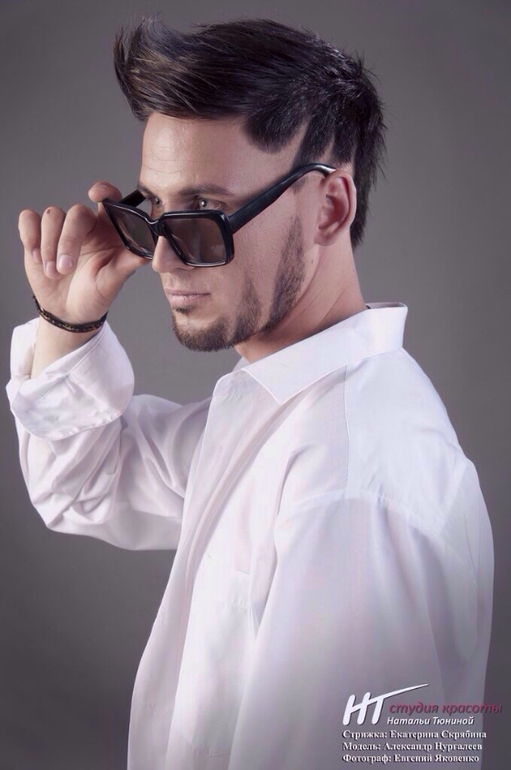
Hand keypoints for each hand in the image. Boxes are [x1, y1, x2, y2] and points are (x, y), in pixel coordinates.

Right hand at [18, 182, 149, 324]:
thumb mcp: (112, 283)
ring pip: (52, 216)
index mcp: (109, 231)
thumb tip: (147, 253)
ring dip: (49, 246)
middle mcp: (86, 225)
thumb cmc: (95, 295)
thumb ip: (127, 264)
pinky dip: (30, 237)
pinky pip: (29, 220)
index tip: (94, 194)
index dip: (104, 190)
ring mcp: (61, 229)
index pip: (109, 200)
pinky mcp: (38, 235)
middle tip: (66, 268)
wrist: (69, 312)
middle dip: (68, 240)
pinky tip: (37, 258)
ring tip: (54, 273)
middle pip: (75, 212)